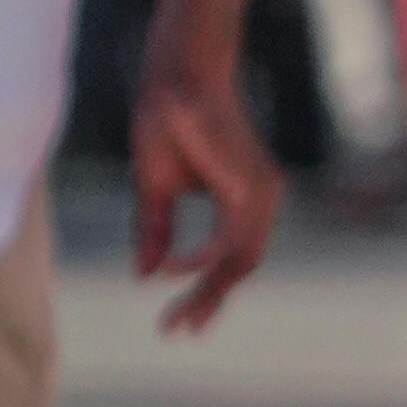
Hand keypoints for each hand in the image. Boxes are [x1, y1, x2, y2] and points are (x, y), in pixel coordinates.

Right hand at [130, 38, 281, 333]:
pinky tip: (179, 271)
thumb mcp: (155, 189)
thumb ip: (156, 232)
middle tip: (179, 330)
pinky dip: (208, 264)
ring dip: (208, 292)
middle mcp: (262, 199)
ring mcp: (262, 194)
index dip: (205, 287)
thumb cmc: (167, 121)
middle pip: (241, 266)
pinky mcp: (251, 188)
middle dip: (209, 300)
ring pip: (241, 262)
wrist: (177, 77)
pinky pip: (236, 242)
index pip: (232, 257)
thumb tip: (145, 275)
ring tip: (180, 317)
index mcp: (244, 200)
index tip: (176, 317)